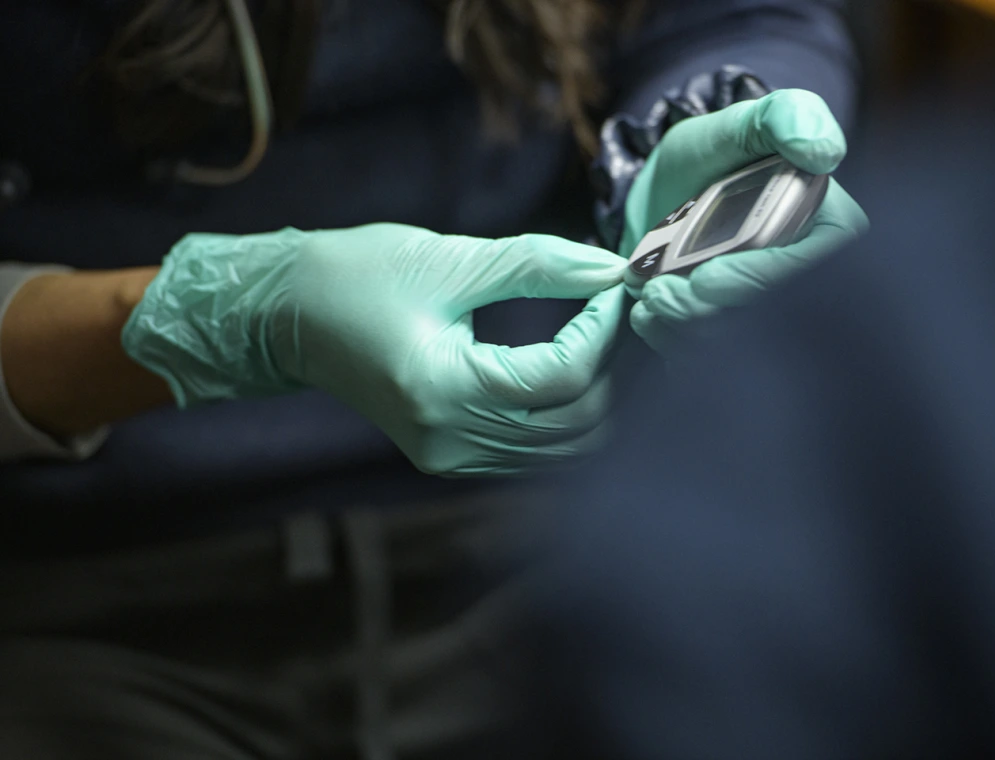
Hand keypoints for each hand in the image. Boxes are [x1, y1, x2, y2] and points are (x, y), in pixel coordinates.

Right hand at [123, 224, 626, 475]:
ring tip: (593, 337)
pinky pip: (529, 451)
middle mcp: (449, 440)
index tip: (614, 285)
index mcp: (443, 389)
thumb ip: (538, 264)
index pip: (562, 377)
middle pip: (574, 425)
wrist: (287, 315)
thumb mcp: (451, 259)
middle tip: (609, 312)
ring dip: (589, 395)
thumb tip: (612, 269)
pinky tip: (561, 369)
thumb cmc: (358, 276)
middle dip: (608, 367)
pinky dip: (558, 415)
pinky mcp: (448, 457)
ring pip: (560, 449)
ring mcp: (448, 458)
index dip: (603, 329)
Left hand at [619, 89, 868, 351]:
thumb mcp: (739, 123)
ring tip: (647, 302)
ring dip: (685, 333)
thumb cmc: (709, 156)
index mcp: (826, 231)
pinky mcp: (731, 339)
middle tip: (658, 296)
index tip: (704, 278)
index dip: (759, 282)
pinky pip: (712, 363)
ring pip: (739, 348)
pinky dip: (674, 348)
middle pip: (773, 321)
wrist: (661, 197)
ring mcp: (768, 314)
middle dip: (710, 315)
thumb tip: (825, 151)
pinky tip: (648, 321)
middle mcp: (806, 280)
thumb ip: (784, 117)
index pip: (812, 272)